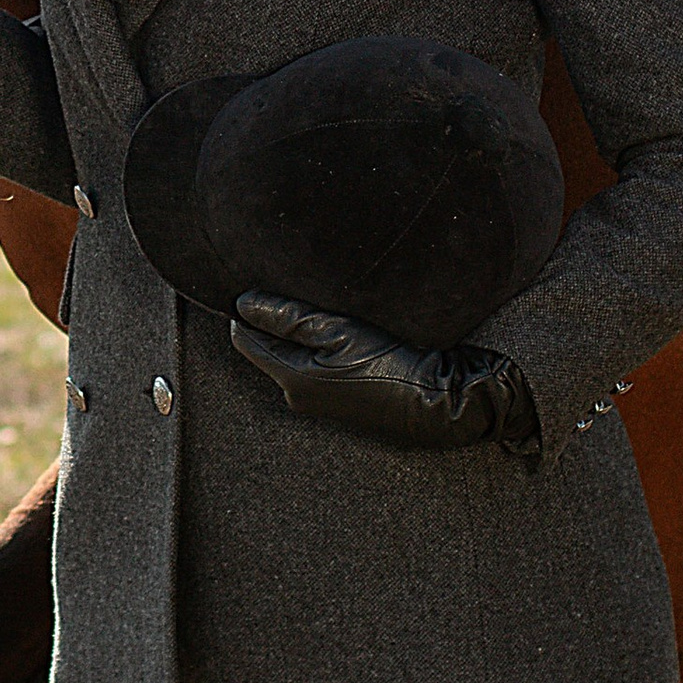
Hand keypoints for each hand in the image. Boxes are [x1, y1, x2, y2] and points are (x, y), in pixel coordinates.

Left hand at [229, 293, 539, 458]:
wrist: (439, 401)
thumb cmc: (391, 364)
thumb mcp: (337, 330)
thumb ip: (287, 316)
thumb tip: (243, 303)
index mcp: (291, 379)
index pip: (245, 339)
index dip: (249, 309)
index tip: (263, 282)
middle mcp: (298, 395)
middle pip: (269, 346)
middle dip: (275, 319)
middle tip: (296, 288)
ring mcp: (320, 401)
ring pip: (293, 355)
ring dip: (301, 332)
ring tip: (324, 306)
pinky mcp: (341, 399)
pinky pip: (315, 365)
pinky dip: (320, 346)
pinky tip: (342, 330)